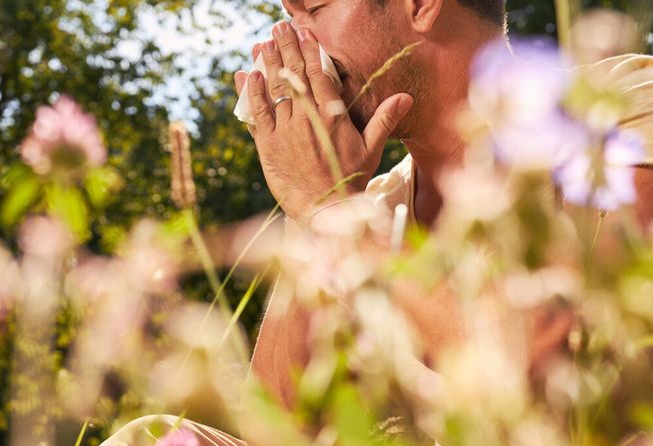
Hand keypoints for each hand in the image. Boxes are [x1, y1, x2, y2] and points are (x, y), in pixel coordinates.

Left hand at [235, 22, 413, 221]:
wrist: (325, 210)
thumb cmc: (351, 180)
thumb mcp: (372, 148)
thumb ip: (384, 119)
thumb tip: (406, 96)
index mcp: (332, 116)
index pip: (319, 75)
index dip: (310, 51)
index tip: (304, 32)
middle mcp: (306, 119)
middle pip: (294, 75)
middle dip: (285, 48)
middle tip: (279, 27)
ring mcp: (285, 131)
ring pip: (273, 90)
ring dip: (266, 64)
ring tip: (261, 42)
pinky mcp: (267, 145)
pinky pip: (257, 114)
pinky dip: (251, 94)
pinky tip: (246, 75)